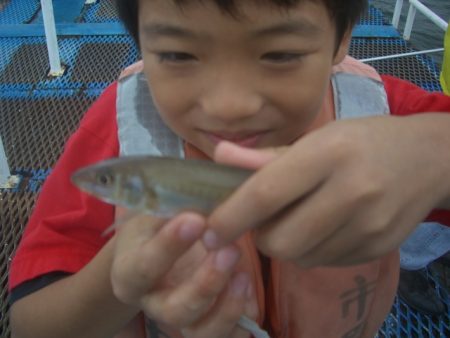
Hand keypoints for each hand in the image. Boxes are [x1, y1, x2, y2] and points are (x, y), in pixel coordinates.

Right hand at [111, 212, 251, 337]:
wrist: (162, 243)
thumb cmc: (159, 223)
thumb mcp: (158, 210)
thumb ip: (175, 209)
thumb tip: (204, 202)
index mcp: (130, 272)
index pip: (144, 267)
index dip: (169, 246)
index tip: (196, 220)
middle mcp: (153, 303)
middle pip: (175, 311)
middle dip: (206, 284)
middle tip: (229, 251)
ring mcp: (182, 317)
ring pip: (202, 333)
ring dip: (227, 309)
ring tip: (244, 276)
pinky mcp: (208, 324)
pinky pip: (228, 336)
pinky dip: (242, 319)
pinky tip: (250, 294)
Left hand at [205, 114, 449, 266]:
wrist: (428, 159)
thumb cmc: (362, 141)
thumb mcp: (316, 137)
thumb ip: (264, 155)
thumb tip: (218, 157)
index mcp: (328, 153)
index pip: (267, 192)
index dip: (231, 216)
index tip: (209, 231)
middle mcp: (351, 191)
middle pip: (280, 239)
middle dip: (260, 236)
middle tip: (264, 219)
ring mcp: (368, 225)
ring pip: (300, 257)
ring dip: (286, 244)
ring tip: (297, 218)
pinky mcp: (378, 247)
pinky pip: (324, 262)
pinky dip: (311, 250)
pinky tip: (323, 227)